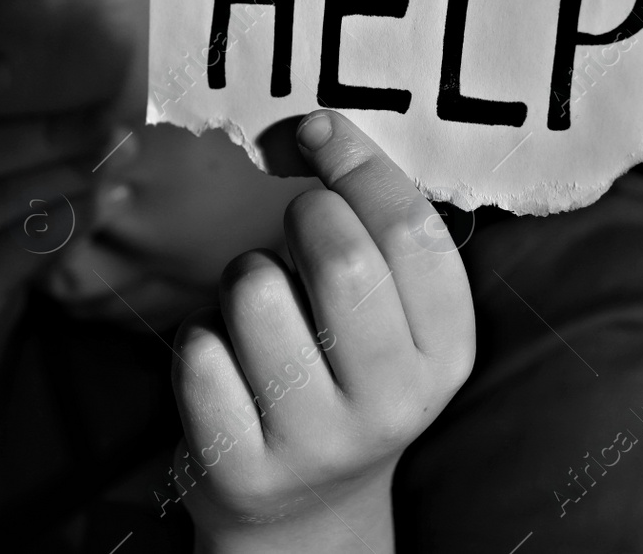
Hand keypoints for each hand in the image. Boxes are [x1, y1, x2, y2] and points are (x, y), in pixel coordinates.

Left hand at [168, 110, 476, 552]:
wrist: (304, 515)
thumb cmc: (342, 377)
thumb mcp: (389, 320)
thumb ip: (373, 230)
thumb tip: (314, 126)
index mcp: (445, 352)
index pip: (413, 231)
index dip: (358, 164)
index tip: (318, 132)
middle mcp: (393, 403)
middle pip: (339, 256)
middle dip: (301, 215)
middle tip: (293, 227)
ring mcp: (317, 441)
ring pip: (254, 291)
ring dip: (244, 277)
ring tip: (260, 312)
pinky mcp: (241, 465)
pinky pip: (198, 349)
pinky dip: (200, 337)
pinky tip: (226, 366)